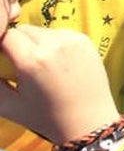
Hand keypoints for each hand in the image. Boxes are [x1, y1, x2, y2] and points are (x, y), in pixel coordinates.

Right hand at [0, 26, 118, 144]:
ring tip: (39, 65)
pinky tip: (56, 63)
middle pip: (24, 30)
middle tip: (18, 64)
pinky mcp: (85, 40)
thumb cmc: (46, 117)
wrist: (88, 120)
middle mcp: (54, 45)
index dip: (0, 45)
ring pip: (42, 31)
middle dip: (16, 43)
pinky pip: (60, 33)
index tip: (2, 58)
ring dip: (35, 42)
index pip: (6, 36)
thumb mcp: (9, 105)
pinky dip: (53, 43)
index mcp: (32, 61)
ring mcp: (72, 40)